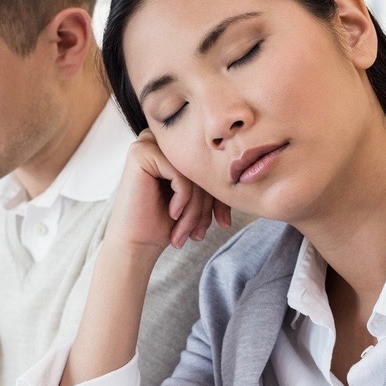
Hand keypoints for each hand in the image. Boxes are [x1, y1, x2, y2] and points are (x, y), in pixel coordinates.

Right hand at [104, 129, 231, 258]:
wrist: (135, 245)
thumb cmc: (164, 224)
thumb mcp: (198, 198)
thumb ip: (213, 178)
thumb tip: (249, 165)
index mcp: (171, 148)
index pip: (208, 165)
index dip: (219, 195)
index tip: (223, 222)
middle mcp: (158, 140)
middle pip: (201, 167)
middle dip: (207, 205)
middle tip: (200, 234)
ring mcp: (146, 143)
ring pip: (193, 171)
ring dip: (196, 208)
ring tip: (189, 233)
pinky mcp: (141, 153)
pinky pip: (181, 175)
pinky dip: (183, 200)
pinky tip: (172, 214)